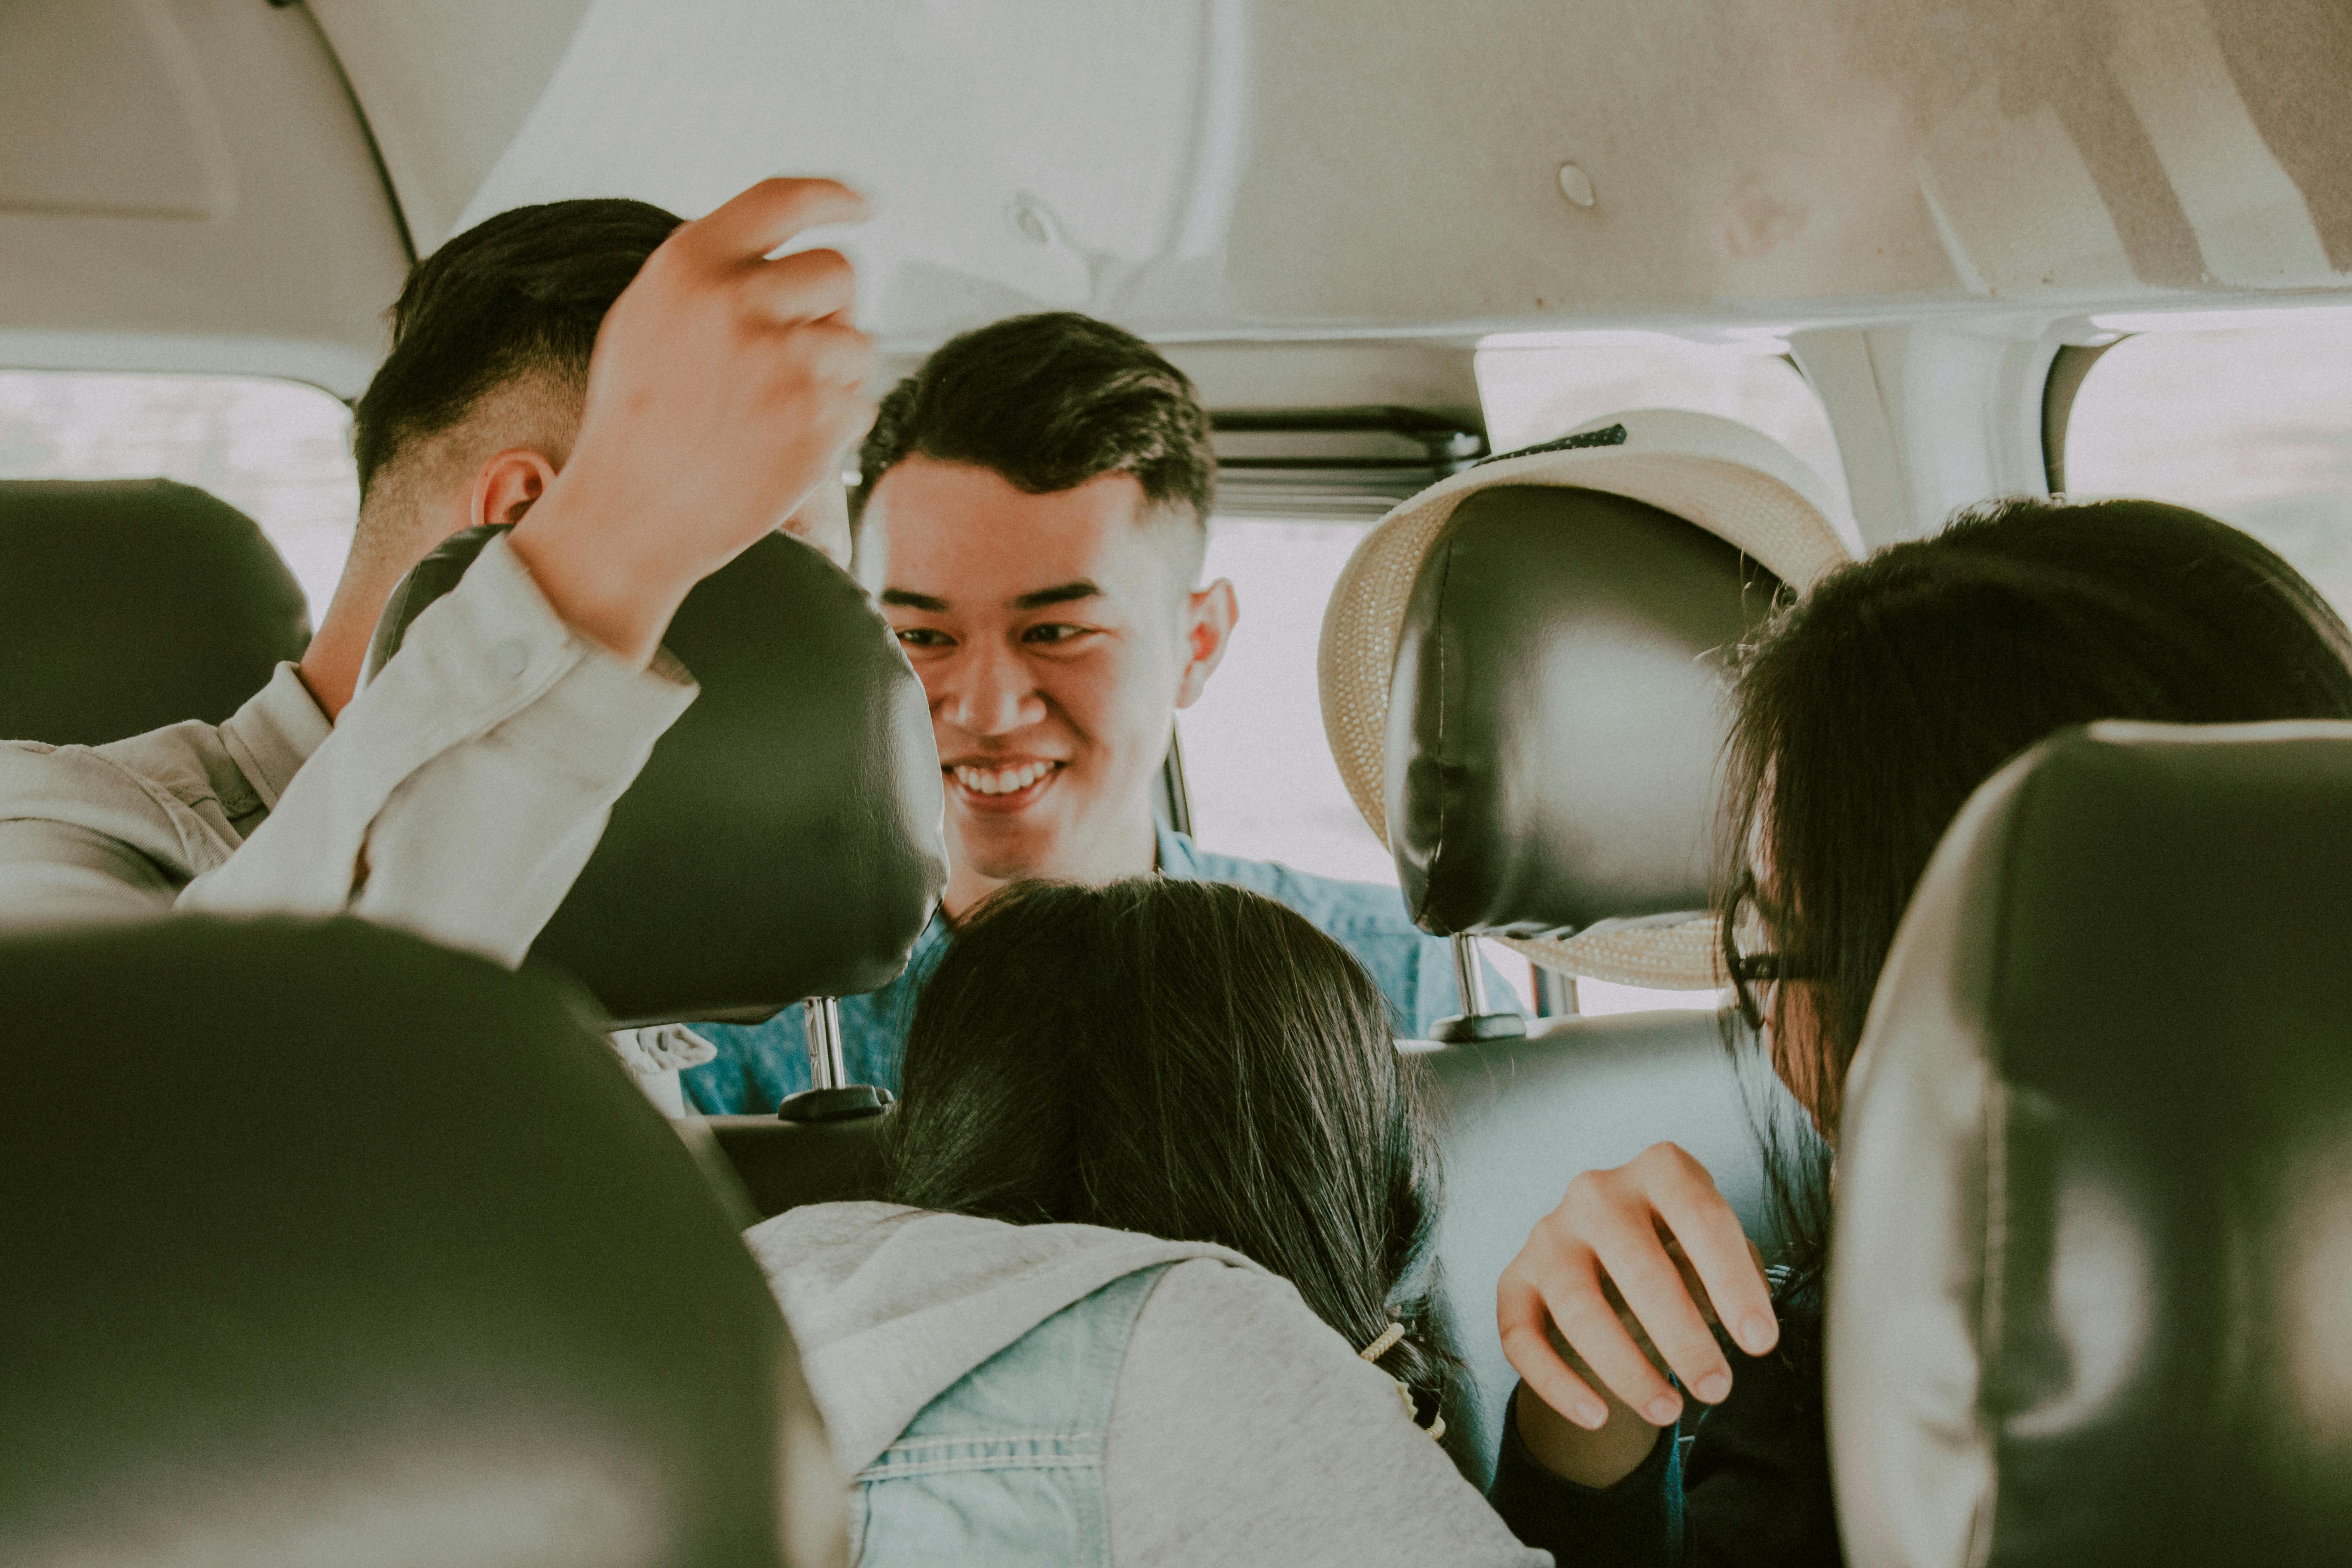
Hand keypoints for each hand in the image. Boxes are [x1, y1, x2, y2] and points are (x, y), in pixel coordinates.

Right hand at [513, 178, 875, 662]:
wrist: (631, 515)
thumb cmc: (639, 421)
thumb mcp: (648, 318)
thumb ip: (713, 274)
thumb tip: (787, 251)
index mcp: (690, 265)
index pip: (783, 200)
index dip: (833, 197)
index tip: (863, 205)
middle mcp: (737, 301)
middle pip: (839, 271)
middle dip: (830, 309)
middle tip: (791, 356)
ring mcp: (782, 360)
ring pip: (857, 343)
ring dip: (833, 375)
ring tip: (772, 411)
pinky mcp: (817, 417)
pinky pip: (862, 403)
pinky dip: (835, 427)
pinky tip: (782, 446)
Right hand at [1497, 1143, 1776, 1477]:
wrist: (1609, 1257)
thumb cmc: (1679, 1252)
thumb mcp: (1715, 1247)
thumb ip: (1739, 1270)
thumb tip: (1748, 1322)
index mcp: (1659, 1171)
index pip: (1701, 1217)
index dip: (1733, 1282)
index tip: (1759, 1343)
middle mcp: (1596, 1194)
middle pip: (1639, 1267)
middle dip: (1683, 1338)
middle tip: (1717, 1388)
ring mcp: (1549, 1235)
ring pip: (1579, 1307)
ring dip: (1626, 1369)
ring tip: (1668, 1410)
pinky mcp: (1515, 1280)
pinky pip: (1521, 1338)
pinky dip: (1557, 1384)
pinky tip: (1598, 1416)